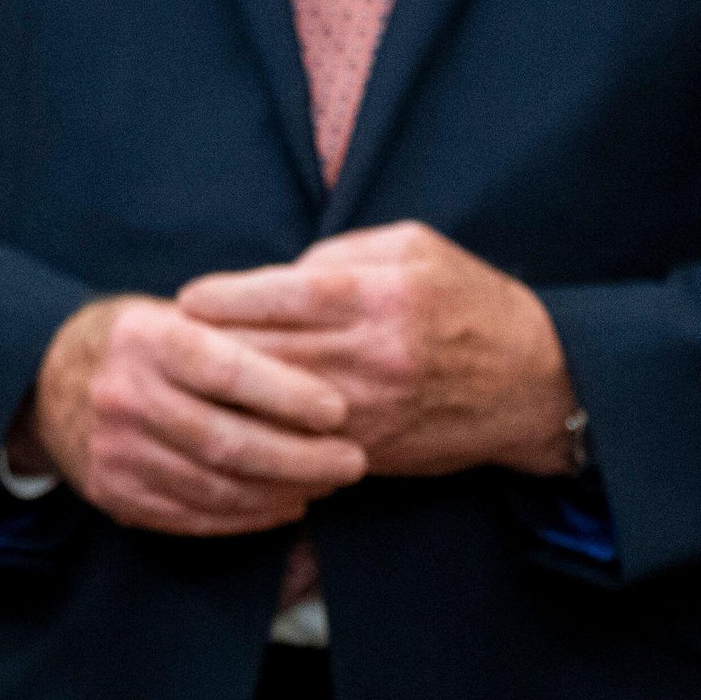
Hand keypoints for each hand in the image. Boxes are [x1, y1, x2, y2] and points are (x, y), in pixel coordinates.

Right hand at [23, 294, 370, 535]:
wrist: (43, 380)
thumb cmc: (137, 342)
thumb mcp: (173, 316)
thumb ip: (235, 336)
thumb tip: (327, 362)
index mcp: (145, 341)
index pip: (226, 371)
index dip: (289, 394)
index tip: (338, 410)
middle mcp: (125, 397)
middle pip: (227, 442)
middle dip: (301, 458)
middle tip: (352, 460)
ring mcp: (115, 451)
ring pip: (215, 487)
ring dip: (282, 491)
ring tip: (327, 483)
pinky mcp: (113, 492)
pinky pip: (192, 516)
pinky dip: (247, 516)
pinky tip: (284, 504)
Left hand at [172, 222, 578, 479]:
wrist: (536, 384)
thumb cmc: (468, 302)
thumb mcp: (414, 248)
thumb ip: (337, 254)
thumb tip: (271, 279)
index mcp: (382, 295)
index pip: (278, 294)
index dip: (221, 297)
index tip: (186, 299)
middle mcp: (375, 355)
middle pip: (264, 353)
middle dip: (207, 348)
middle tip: (164, 342)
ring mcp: (372, 410)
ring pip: (271, 406)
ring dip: (222, 395)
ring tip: (184, 381)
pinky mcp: (372, 451)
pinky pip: (297, 444)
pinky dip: (258, 432)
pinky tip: (229, 419)